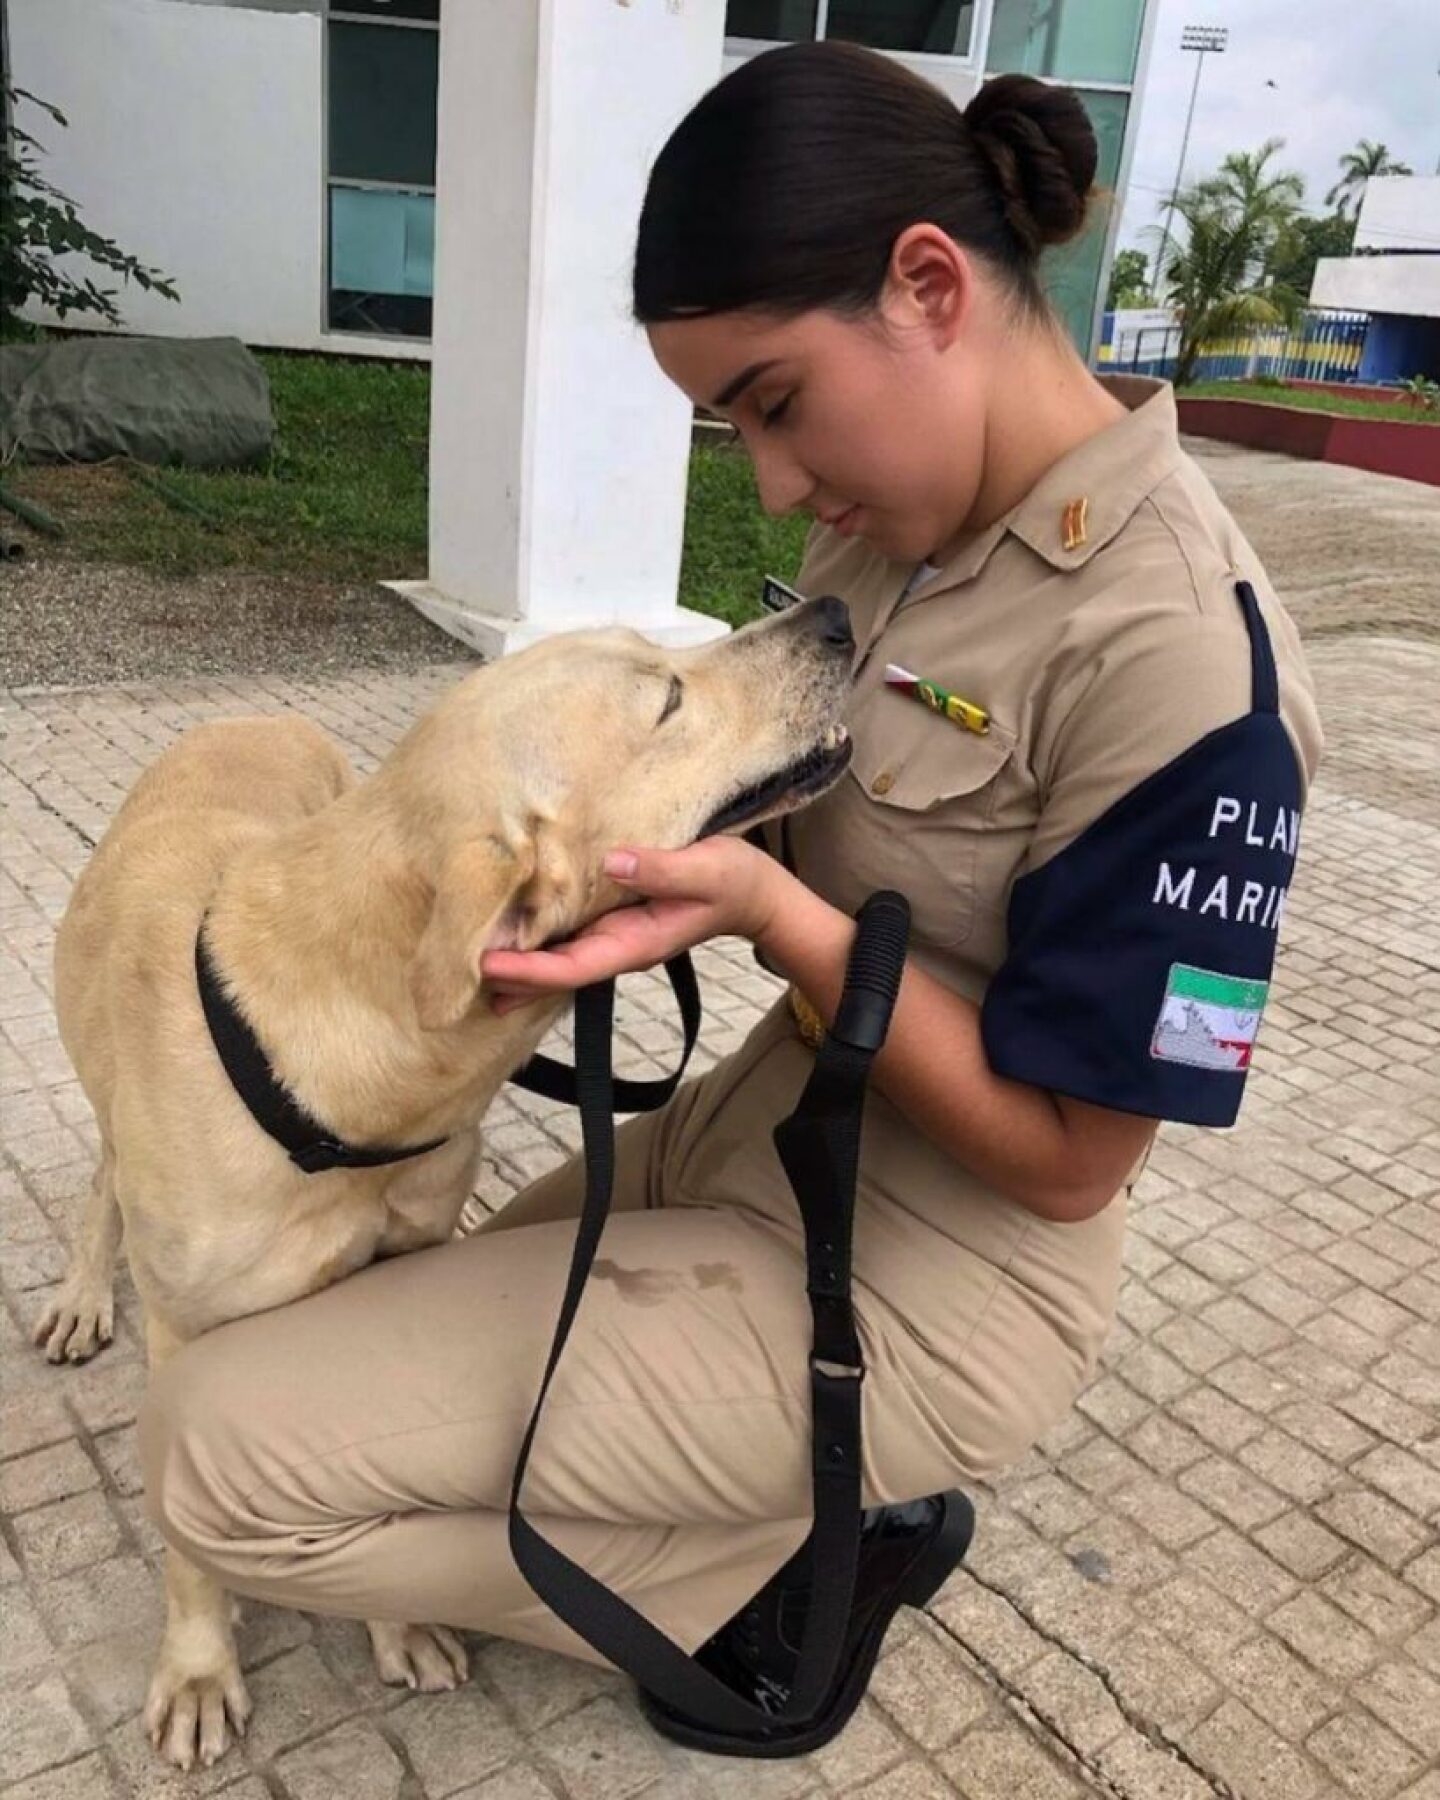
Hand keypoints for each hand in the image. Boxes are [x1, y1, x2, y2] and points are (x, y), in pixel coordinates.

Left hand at [481, 836, 786, 1014]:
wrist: (756, 893)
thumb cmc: (734, 880)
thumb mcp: (707, 870)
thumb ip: (662, 869)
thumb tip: (613, 861)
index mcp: (635, 943)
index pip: (572, 967)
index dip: (529, 970)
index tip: (488, 965)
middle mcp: (618, 945)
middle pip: (555, 974)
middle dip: (510, 978)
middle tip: (458, 976)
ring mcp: (615, 935)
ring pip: (558, 958)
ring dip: (518, 964)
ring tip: (470, 963)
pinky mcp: (614, 919)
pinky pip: (569, 937)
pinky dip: (537, 941)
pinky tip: (511, 934)